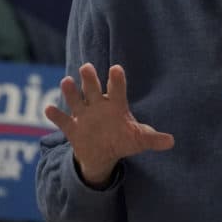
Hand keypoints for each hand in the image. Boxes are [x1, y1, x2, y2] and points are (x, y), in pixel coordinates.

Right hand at [43, 63, 173, 186]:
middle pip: (92, 88)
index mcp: (116, 104)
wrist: (103, 154)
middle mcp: (98, 105)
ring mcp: (84, 115)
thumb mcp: (138, 139)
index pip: (117, 89)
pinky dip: (56, 115)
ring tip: (66, 81)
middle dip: (89, 79)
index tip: (116, 69)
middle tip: (86, 67)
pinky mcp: (72, 128)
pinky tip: (49, 109)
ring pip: (75, 100)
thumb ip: (153, 138)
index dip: (116, 79)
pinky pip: (62, 120)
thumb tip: (172, 142)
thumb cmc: (123, 140)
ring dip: (70, 92)